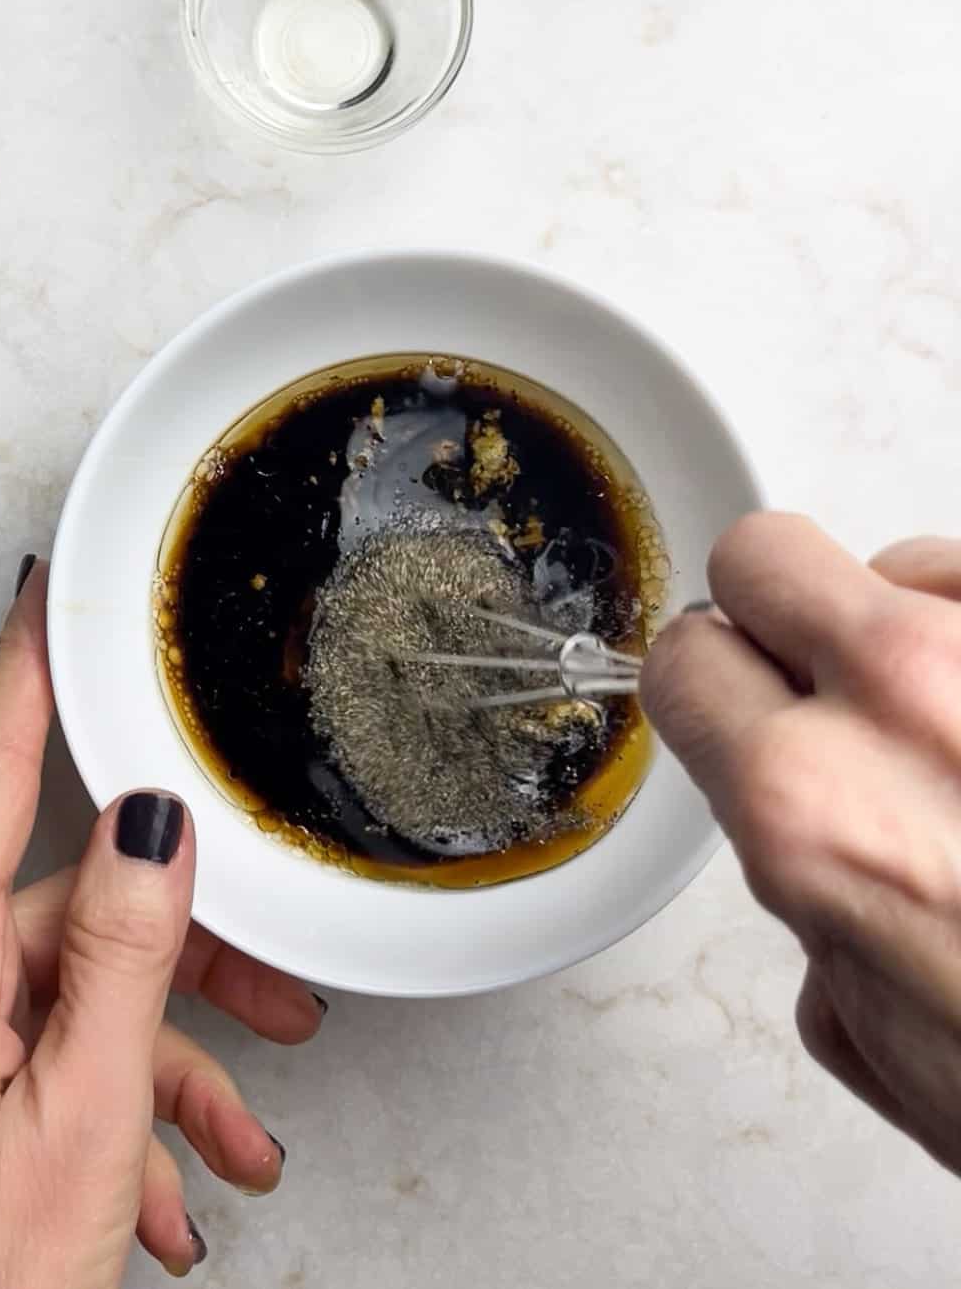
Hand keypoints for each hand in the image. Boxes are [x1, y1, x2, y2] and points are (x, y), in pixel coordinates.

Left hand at [0, 562, 324, 1287]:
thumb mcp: (81, 1121)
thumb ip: (121, 955)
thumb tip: (148, 823)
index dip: (20, 679)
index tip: (45, 599)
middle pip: (65, 913)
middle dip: (182, 961)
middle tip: (276, 1002)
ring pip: (67, 998)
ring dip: (164, 1063)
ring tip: (234, 1145)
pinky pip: (40, 1065)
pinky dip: (117, 1111)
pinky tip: (171, 1190)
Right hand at [641, 516, 960, 1174]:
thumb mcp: (905, 1053)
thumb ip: (825, 932)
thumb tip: (833, 895)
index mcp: (813, 806)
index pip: (686, 663)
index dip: (710, 692)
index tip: (734, 702)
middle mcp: (906, 697)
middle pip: (763, 554)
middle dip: (775, 610)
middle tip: (821, 673)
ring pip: (910, 556)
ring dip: (920, 626)